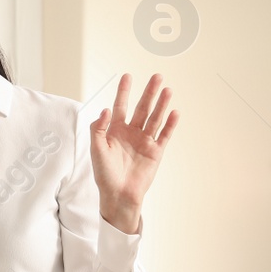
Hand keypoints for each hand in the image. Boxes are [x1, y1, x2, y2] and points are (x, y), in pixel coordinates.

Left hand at [91, 73, 177, 234]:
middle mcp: (131, 133)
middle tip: (157, 76)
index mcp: (115, 130)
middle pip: (142, 108)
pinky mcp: (155, 152)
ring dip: (161, 104)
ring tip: (167, 90)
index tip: (127, 76)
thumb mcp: (96, 149)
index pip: (120, 106)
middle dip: (149, 92)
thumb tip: (105, 109)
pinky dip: (170, 124)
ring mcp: (144, 141)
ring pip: (155, 118)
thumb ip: (98, 128)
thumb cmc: (105, 174)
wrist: (118, 195)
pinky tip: (174, 112)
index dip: (124, 91)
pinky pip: (164, 135)